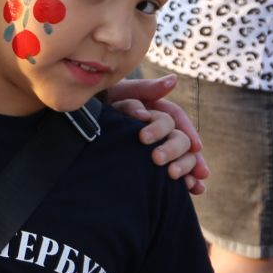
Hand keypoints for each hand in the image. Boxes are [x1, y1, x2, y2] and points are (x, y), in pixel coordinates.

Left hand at [102, 75, 209, 193]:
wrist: (77, 125)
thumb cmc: (96, 103)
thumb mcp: (116, 93)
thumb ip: (142, 89)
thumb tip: (173, 81)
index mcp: (152, 107)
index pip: (175, 117)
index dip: (187, 130)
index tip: (195, 146)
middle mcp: (156, 126)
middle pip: (177, 137)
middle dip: (175, 150)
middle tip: (158, 160)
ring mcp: (153, 145)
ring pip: (179, 155)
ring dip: (186, 168)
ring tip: (185, 183)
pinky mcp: (147, 162)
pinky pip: (170, 171)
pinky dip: (185, 181)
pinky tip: (194, 191)